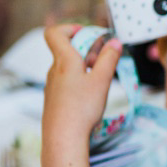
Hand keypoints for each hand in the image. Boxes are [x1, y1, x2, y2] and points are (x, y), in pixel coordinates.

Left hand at [42, 25, 121, 166]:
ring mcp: (52, 85)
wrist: (62, 138)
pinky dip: (79, 81)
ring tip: (100, 80)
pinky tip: (90, 96)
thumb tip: (114, 41)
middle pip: (66, 49)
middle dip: (86, 49)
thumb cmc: (81, 108)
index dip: (70, 27)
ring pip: (67, 67)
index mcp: (64, 60)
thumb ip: (109, 58)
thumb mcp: (102, 80)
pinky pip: (66, 82)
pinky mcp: (54, 99)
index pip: (54, 33)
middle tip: (103, 60)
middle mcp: (54, 70)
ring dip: (84, 66)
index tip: (87, 34)